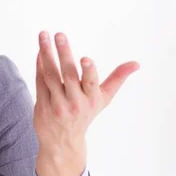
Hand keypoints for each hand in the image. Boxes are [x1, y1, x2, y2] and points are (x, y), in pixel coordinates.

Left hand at [33, 31, 139, 175]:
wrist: (62, 141)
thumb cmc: (85, 114)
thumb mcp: (103, 99)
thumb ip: (117, 79)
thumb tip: (136, 63)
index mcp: (91, 99)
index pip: (90, 83)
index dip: (88, 71)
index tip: (84, 59)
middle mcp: (74, 103)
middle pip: (68, 75)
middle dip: (63, 53)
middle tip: (59, 35)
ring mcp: (56, 105)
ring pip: (50, 75)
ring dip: (46, 54)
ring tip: (44, 35)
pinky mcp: (42, 105)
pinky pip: (40, 81)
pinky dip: (39, 65)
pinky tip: (41, 51)